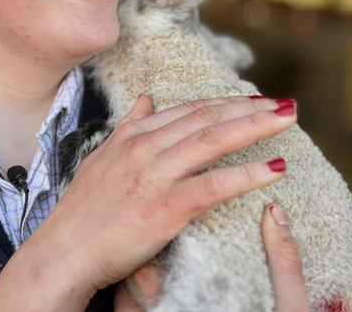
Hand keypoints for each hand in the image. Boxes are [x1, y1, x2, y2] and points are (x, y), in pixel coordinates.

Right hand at [27, 92, 296, 302]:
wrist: (63, 252)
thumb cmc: (83, 213)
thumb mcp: (103, 159)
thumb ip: (129, 128)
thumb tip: (147, 98)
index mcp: (132, 137)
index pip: (187, 110)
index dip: (225, 102)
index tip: (254, 99)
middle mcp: (144, 148)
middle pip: (206, 118)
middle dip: (249, 108)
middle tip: (283, 104)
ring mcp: (153, 175)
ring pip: (213, 141)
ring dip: (255, 127)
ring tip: (287, 120)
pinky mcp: (163, 207)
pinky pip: (213, 184)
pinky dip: (247, 173)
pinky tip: (274, 168)